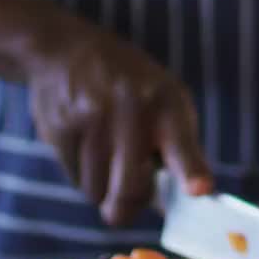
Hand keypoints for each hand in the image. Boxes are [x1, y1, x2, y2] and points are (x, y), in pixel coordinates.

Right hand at [26, 26, 212, 225]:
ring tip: (105, 158)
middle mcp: (131, 108)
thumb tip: (179, 201)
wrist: (65, 51)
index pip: (181, 144)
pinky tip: (84, 145)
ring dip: (102, 188)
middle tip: (126, 208)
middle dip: (128, 208)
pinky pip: (73, 177)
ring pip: (97, 190)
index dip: (191, 171)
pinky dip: (81, 174)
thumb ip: (176, 147)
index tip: (199, 191)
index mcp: (167, 102)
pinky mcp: (59, 127)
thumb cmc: (129, 88)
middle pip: (130, 188)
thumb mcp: (164, 99)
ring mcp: (92, 117)